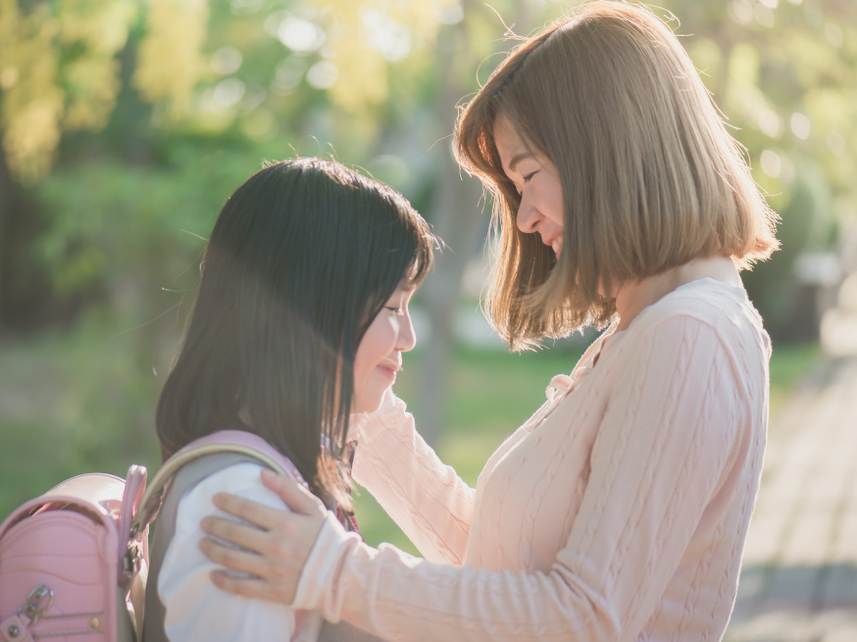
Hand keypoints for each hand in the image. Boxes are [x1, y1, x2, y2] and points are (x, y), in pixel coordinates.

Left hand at [198, 469, 326, 603]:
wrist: (341, 573)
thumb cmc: (326, 536)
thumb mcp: (312, 507)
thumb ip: (288, 488)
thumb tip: (262, 473)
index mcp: (286, 523)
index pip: (248, 510)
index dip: (228, 503)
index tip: (215, 499)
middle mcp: (277, 546)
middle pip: (235, 533)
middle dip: (214, 525)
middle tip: (204, 522)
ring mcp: (274, 570)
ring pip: (233, 559)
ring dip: (212, 550)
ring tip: (202, 544)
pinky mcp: (273, 591)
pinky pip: (242, 587)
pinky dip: (224, 581)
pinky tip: (212, 574)